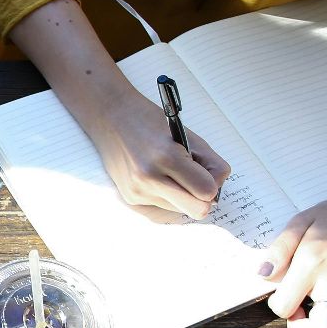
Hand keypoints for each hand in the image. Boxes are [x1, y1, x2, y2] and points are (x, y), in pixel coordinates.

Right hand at [79, 92, 231, 220]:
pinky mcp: (130, 198)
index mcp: (167, 157)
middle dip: (202, 197)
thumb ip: (210, 163)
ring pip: (180, 210)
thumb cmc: (150, 121)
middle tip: (196, 180)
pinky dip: (166, 195)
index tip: (207, 173)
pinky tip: (155, 176)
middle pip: (198, 210)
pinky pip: (163, 207)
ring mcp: (138, 191)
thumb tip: (217, 191)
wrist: (110, 117)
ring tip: (169, 172)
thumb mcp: (187, 135)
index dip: (213, 183)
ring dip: (182, 195)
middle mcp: (149, 178)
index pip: (207, 191)